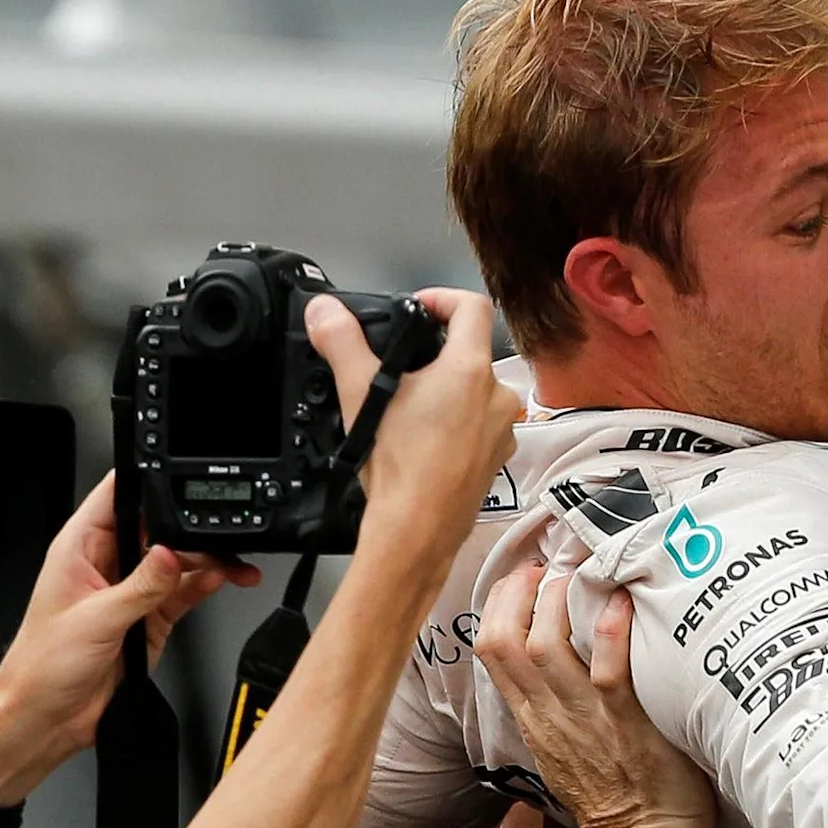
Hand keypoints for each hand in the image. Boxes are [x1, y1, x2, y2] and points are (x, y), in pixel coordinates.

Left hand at [0, 475, 257, 803]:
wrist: (46, 717)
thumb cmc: (41, 666)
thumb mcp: (93, 620)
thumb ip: (138, 587)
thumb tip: (169, 554)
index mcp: (79, 549)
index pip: (114, 499)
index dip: (144, 484)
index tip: (178, 482)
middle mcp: (107, 565)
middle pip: (157, 528)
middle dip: (189, 528)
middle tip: (218, 537)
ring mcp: (131, 591)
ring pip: (178, 560)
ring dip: (208, 559)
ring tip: (233, 562)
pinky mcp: (150, 618)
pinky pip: (186, 591)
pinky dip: (208, 584)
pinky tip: (223, 579)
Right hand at [305, 287, 520, 561]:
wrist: (417, 529)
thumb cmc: (399, 467)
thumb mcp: (360, 394)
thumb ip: (341, 343)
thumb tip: (325, 312)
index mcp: (469, 370)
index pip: (472, 307)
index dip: (442, 298)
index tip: (419, 307)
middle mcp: (497, 396)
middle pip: (470, 352)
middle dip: (435, 354)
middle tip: (400, 368)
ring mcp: (502, 428)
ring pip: (474, 391)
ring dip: (445, 391)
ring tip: (407, 409)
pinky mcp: (496, 456)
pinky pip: (478, 425)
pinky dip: (455, 423)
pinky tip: (423, 439)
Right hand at [472, 564, 713, 827]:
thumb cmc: (618, 791)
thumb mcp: (565, 744)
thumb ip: (554, 702)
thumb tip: (559, 652)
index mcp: (533, 717)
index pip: (491, 648)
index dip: (502, 602)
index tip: (525, 575)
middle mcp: (550, 714)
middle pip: (506, 640)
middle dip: (522, 591)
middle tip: (553, 565)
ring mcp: (586, 719)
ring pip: (547, 647)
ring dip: (563, 600)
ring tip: (585, 574)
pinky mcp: (627, 725)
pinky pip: (610, 671)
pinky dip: (612, 632)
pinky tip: (623, 601)